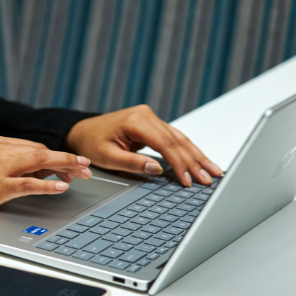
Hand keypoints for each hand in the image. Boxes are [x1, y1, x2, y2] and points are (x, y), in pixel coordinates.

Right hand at [0, 136, 91, 233]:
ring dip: (63, 167)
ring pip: (38, 162)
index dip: (58, 157)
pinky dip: (47, 185)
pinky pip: (28, 183)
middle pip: (40, 152)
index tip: (74, 166)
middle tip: (85, 169)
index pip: (36, 147)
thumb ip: (20, 164)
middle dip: (66, 160)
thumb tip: (52, 167)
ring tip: (81, 173)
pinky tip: (61, 187)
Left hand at [65, 105, 221, 186]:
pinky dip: (188, 151)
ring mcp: (152, 118)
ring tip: (213, 171)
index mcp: (136, 120)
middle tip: (209, 179)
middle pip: (177, 140)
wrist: (82, 131)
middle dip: (194, 161)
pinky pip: (175, 139)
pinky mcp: (154, 124)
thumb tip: (158, 169)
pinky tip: (201, 161)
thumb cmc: (92, 144)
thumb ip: (133, 163)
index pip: (165, 144)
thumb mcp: (108, 157)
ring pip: (180, 138)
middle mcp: (147, 115)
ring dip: (197, 156)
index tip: (189, 180)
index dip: (179, 163)